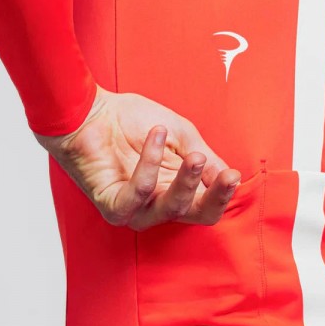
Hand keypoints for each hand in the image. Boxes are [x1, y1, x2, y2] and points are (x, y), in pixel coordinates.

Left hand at [33, 83, 241, 230]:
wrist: (90, 110)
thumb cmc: (132, 122)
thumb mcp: (182, 136)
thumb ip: (205, 159)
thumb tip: (230, 179)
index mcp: (177, 190)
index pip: (208, 205)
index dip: (224, 194)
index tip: (234, 175)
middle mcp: (158, 205)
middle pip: (197, 215)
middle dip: (215, 195)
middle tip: (228, 175)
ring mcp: (135, 209)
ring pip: (171, 208)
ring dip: (186, 181)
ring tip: (193, 156)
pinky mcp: (112, 205)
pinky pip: (138, 194)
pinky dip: (149, 165)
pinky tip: (155, 138)